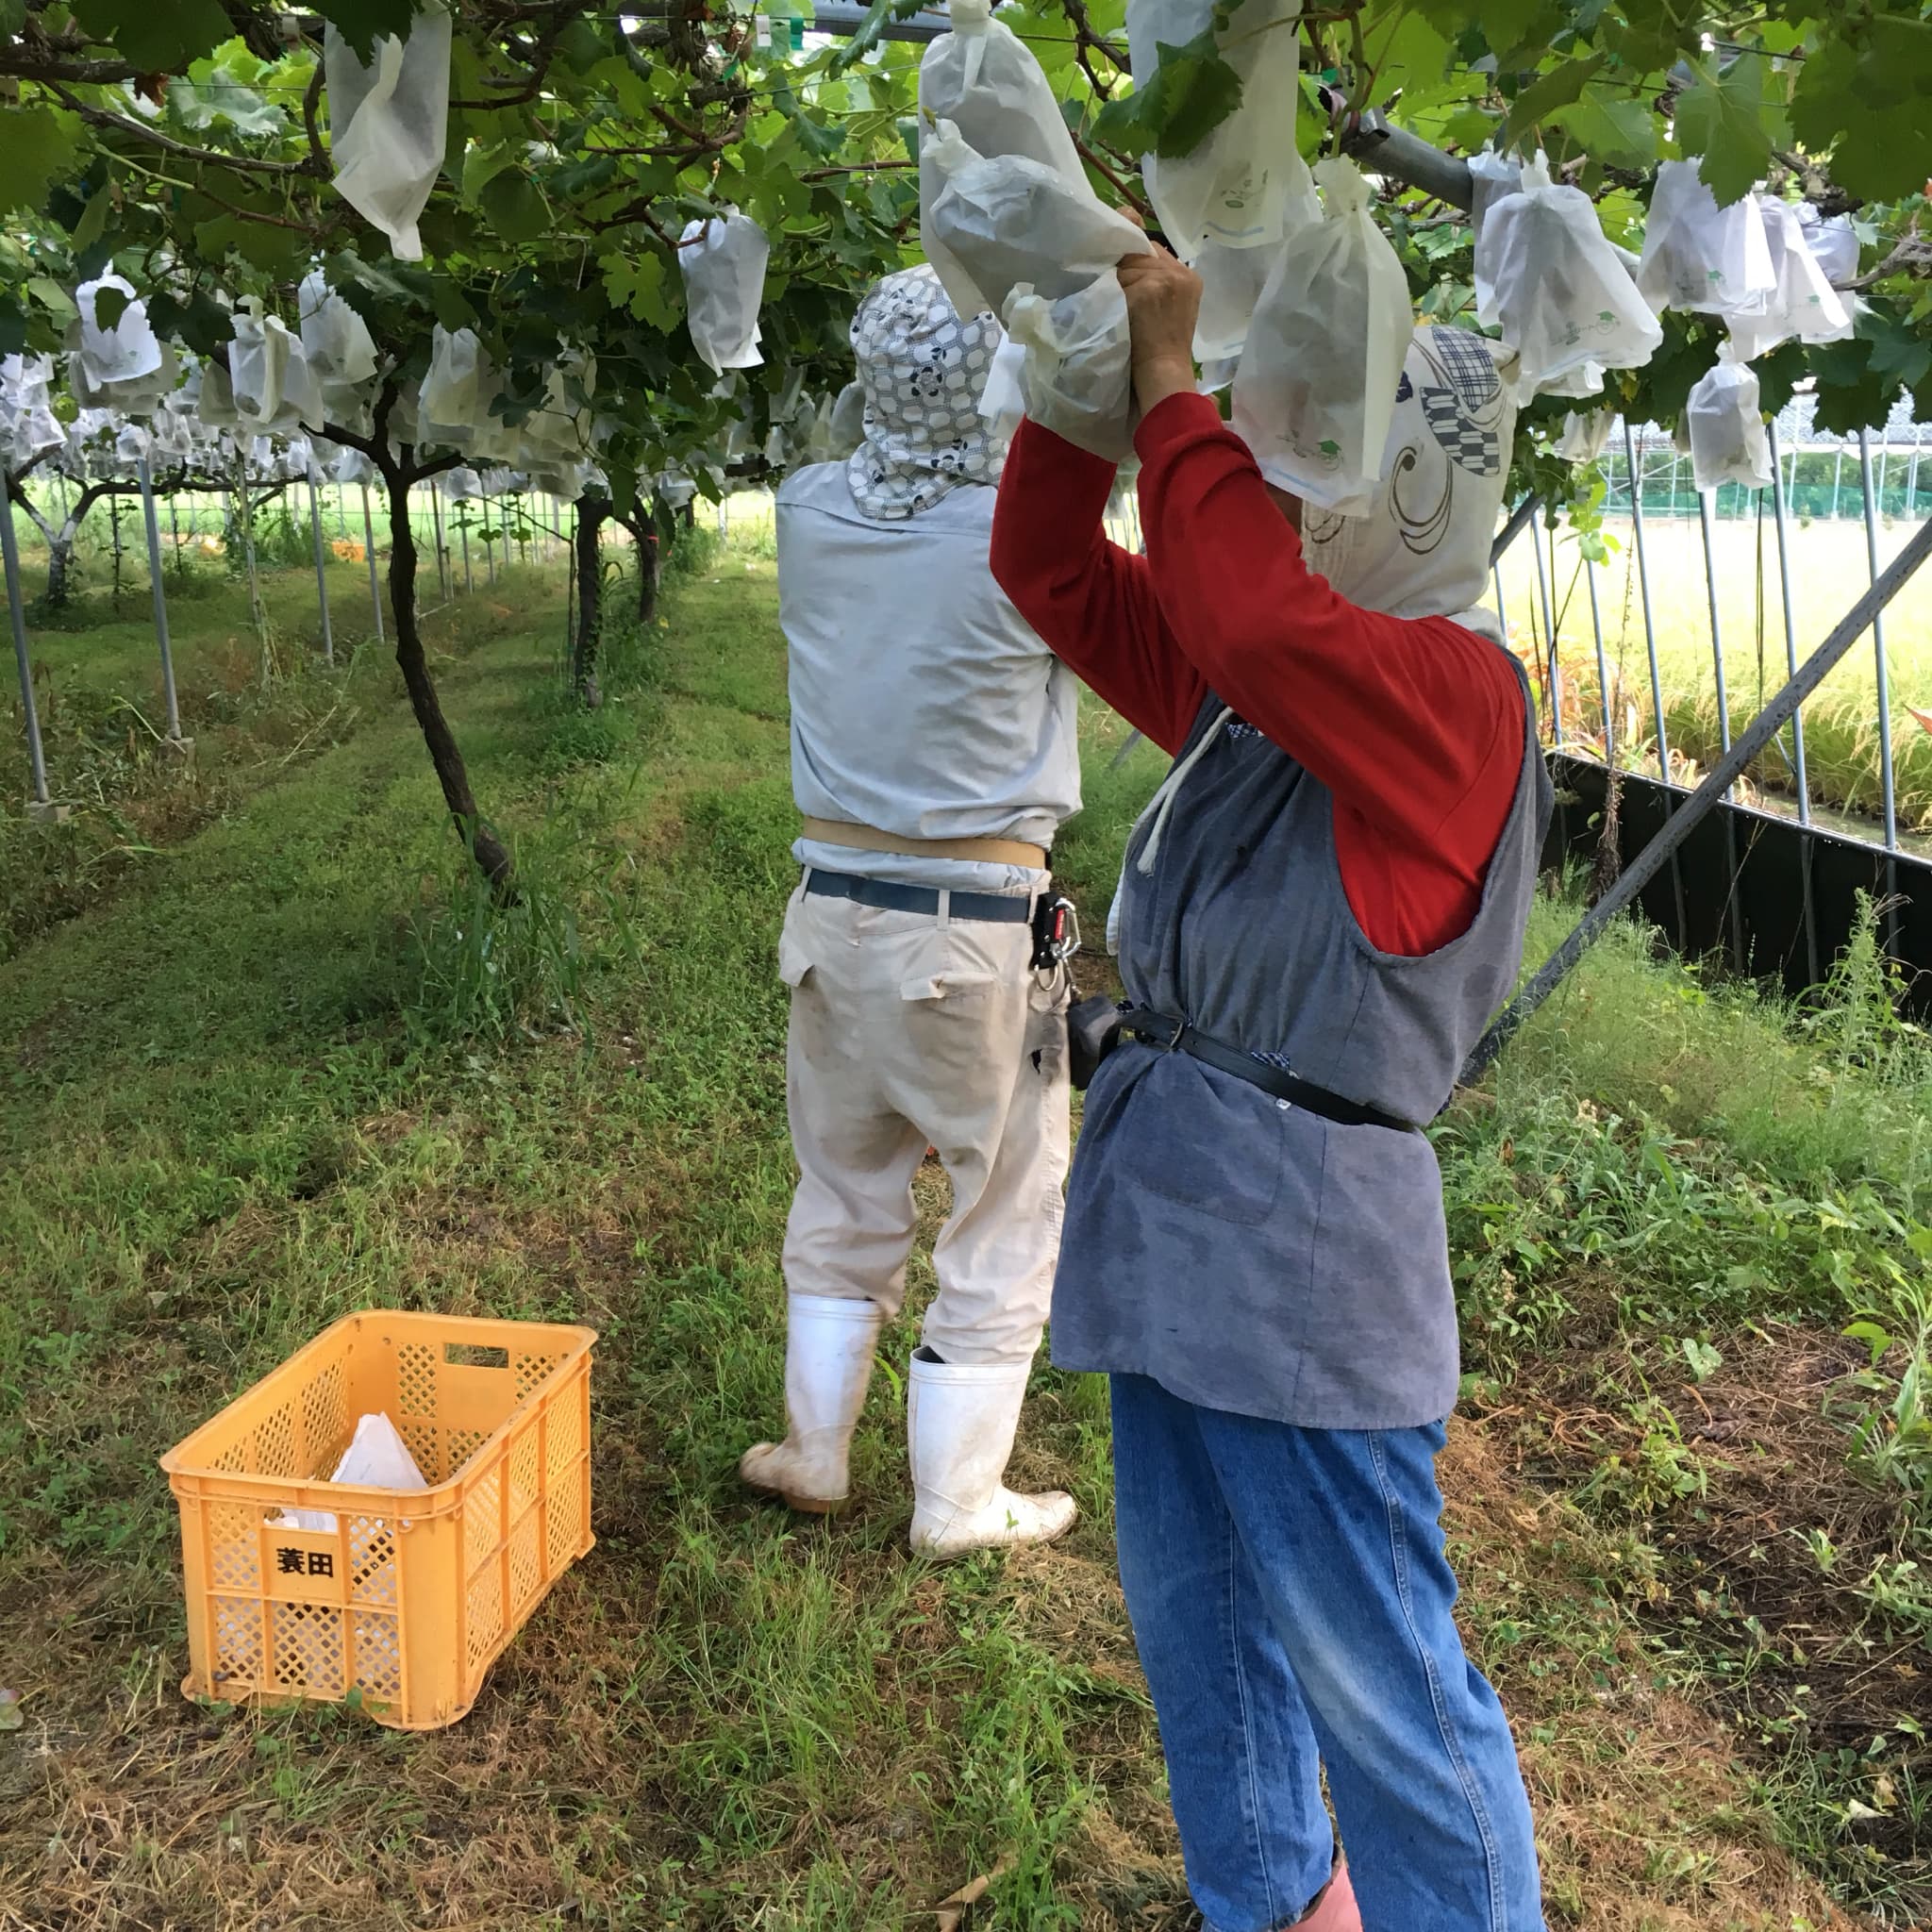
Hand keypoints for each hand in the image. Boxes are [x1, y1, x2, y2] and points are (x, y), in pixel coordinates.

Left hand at [1118, 242, 1200, 414]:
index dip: (1139, 260)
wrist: (1165, 370)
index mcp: (1190, 276)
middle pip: (1141, 254)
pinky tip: (1117, 311)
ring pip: (1127, 266)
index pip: (1157, 250)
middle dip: (1127, 270)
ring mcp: (1164, 279)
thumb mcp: (1176, 306)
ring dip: (1118, 283)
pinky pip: (1119, 281)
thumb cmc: (1167, 347)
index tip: (1129, 276)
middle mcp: (1180, 273)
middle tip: (1123, 295)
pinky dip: (1112, 295)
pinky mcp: (1146, 289)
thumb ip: (1163, 283)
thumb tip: (1134, 263)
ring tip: (1121, 306)